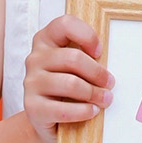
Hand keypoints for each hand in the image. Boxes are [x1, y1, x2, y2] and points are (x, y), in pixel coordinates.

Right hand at [23, 14, 113, 142]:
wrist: (47, 118)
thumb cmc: (67, 87)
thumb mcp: (75, 66)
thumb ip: (86, 56)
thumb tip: (110, 59)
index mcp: (46, 40)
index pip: (64, 24)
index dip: (86, 35)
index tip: (100, 52)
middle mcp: (35, 58)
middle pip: (73, 58)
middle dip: (97, 72)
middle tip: (110, 83)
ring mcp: (31, 82)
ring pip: (70, 83)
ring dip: (94, 93)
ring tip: (105, 99)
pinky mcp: (32, 107)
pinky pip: (63, 109)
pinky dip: (82, 111)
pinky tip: (92, 111)